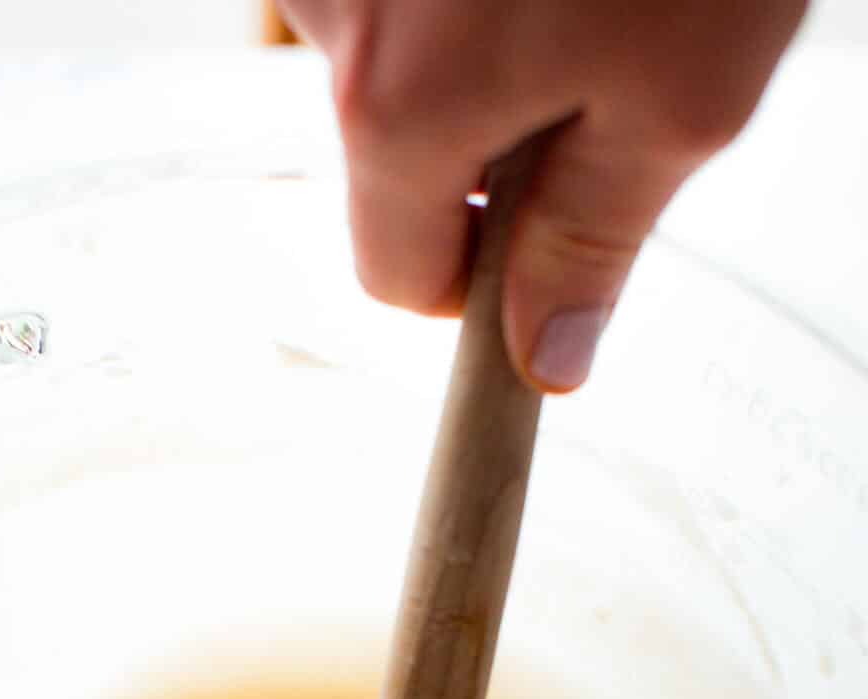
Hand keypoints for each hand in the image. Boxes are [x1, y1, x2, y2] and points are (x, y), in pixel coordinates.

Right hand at [282, 0, 806, 389]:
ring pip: (383, 55)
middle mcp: (331, 18)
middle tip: (594, 54)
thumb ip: (594, 240)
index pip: (396, 271)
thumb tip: (546, 351)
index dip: (476, 279)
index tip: (535, 249)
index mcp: (397, 109)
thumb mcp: (682, 96)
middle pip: (387, 156)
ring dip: (466, 41)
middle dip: (481, 138)